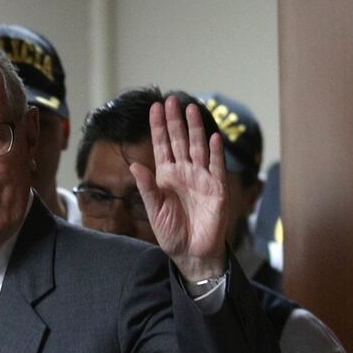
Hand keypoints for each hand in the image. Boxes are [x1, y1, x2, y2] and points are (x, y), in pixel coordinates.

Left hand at [129, 95, 228, 280]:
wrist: (193, 252)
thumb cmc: (172, 233)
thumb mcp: (154, 210)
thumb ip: (147, 188)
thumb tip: (134, 165)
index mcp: (166, 176)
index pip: (162, 146)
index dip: (158, 127)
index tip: (155, 107)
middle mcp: (184, 172)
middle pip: (180, 140)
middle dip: (175, 120)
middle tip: (172, 99)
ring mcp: (201, 178)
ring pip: (198, 147)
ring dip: (195, 129)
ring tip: (191, 109)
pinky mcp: (217, 188)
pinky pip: (216, 166)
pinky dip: (215, 152)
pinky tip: (213, 137)